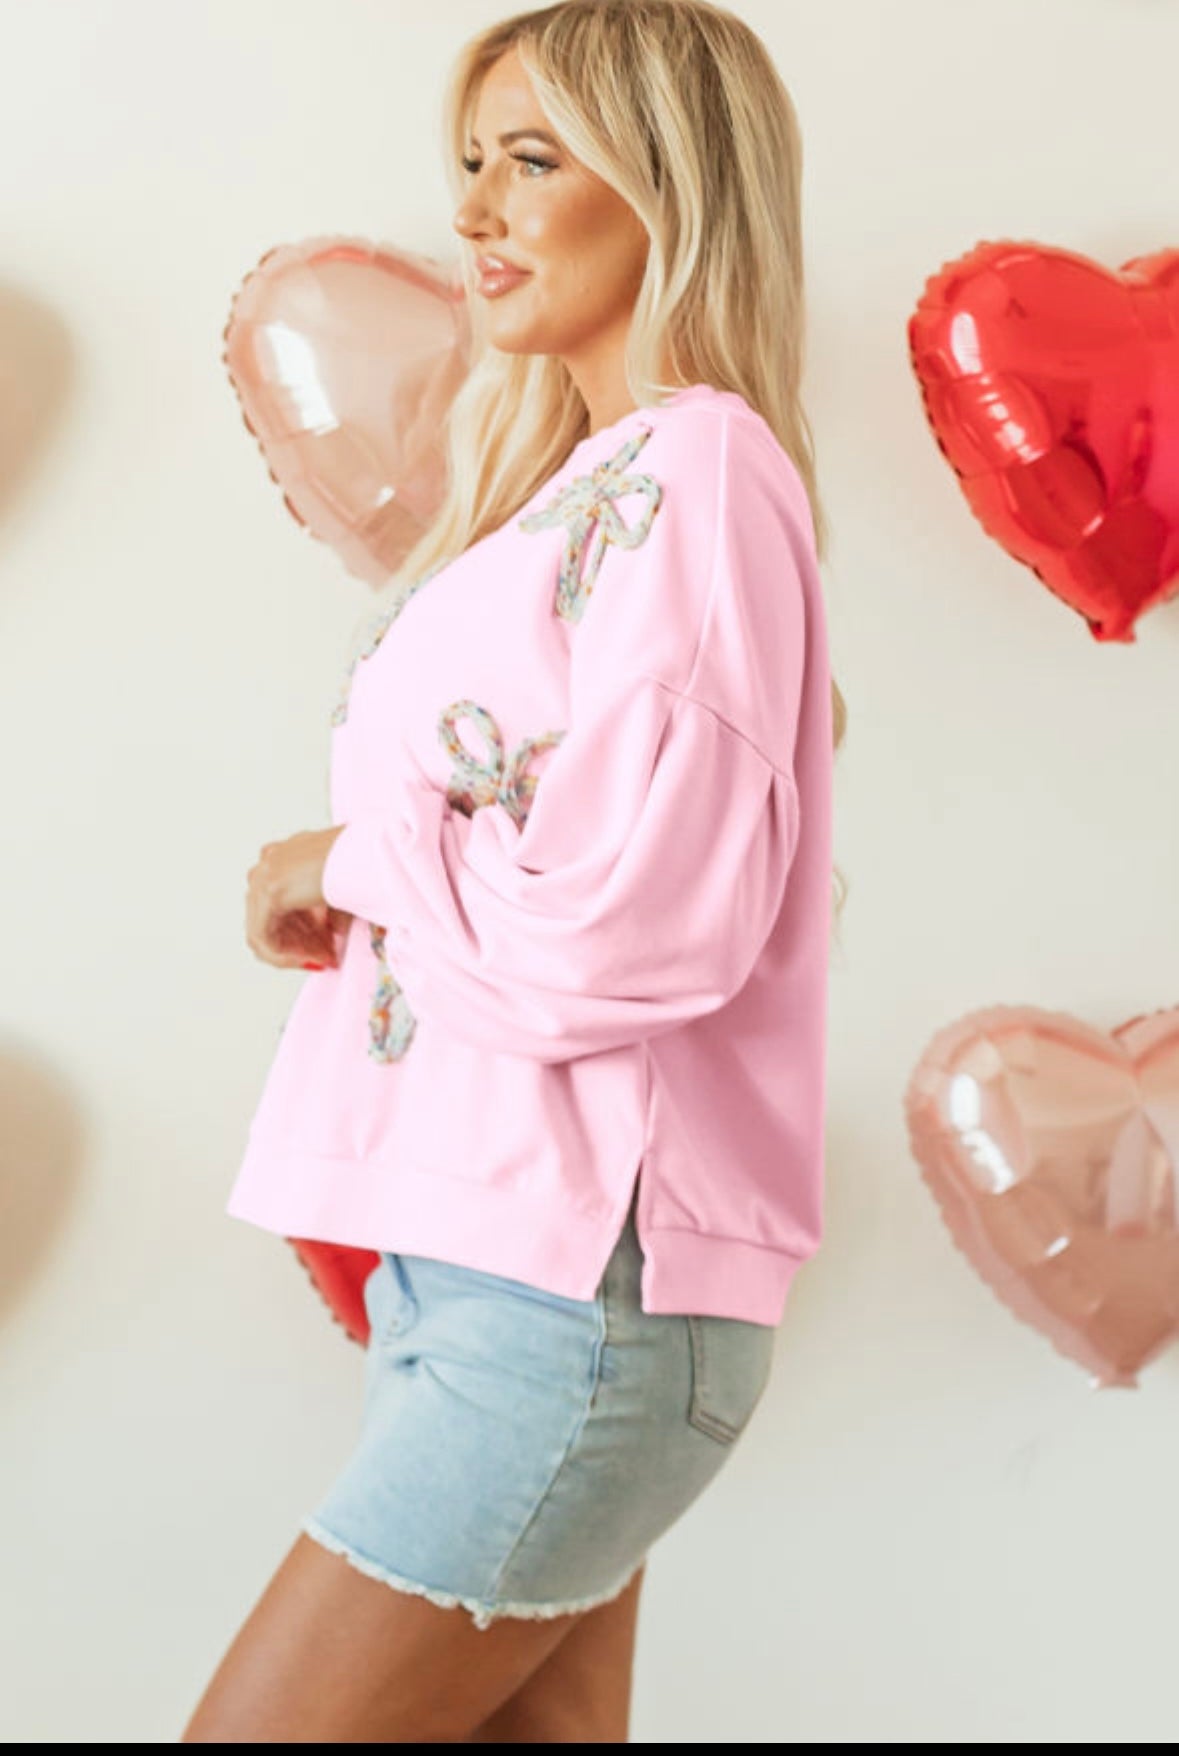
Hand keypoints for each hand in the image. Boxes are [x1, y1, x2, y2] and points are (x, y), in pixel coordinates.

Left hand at [246, 827, 352, 970]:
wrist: (364, 854)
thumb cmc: (361, 861)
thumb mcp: (339, 889)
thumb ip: (328, 911)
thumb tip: (334, 933)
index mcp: (286, 854)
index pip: (282, 904)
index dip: (305, 932)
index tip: (324, 947)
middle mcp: (270, 863)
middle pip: (273, 917)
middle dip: (302, 943)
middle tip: (325, 957)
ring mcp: (264, 876)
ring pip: (265, 929)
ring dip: (295, 950)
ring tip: (322, 960)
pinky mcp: (268, 892)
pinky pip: (261, 936)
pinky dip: (282, 954)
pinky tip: (305, 960)